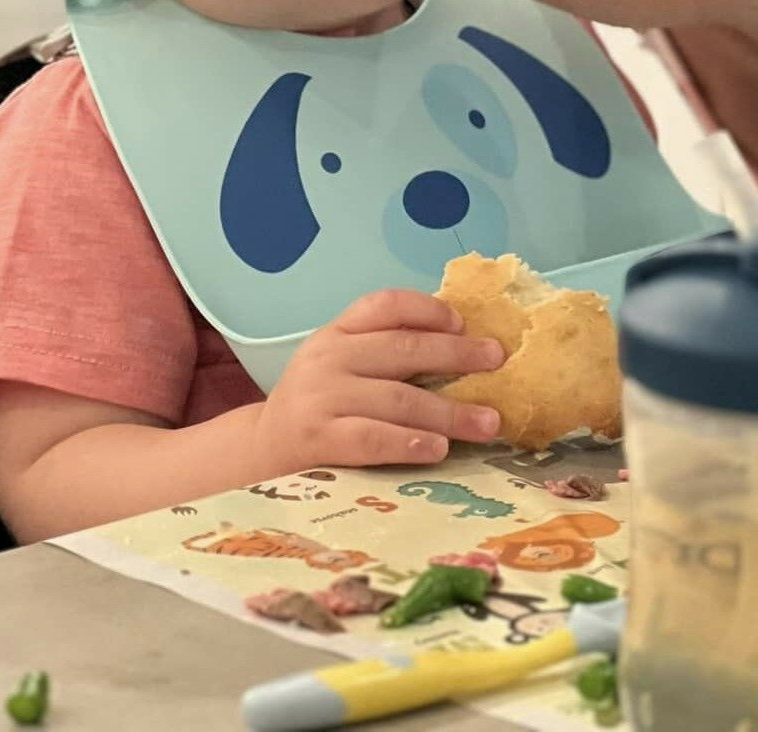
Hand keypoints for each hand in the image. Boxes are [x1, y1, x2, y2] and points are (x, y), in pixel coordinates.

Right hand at [255, 290, 505, 472]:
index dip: (427, 309)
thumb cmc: (318, 405)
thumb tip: (464, 347)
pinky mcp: (317, 440)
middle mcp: (327, 357)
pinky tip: (440, 448)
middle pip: (402, 349)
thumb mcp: (341, 364)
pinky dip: (410, 442)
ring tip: (488, 422)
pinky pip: (373, 438)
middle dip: (456, 355)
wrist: (260, 452)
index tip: (463, 322)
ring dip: (450, 411)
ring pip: (397, 399)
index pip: (384, 305)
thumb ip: (385, 352)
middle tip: (497, 361)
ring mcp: (320, 398)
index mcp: (337, 331)